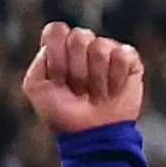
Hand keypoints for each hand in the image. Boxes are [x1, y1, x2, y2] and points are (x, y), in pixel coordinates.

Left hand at [20, 21, 144, 134]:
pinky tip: (113, 91)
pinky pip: (123, 55)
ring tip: (96, 94)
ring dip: (97, 79)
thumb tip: (57, 41)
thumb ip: (37, 59)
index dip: (57, 57)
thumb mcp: (35, 88)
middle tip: (79, 89)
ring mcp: (108, 51)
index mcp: (60, 47)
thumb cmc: (62, 114)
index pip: (56, 30)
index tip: (58, 79)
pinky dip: (116, 78)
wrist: (91, 136)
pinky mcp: (130, 61)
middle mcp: (84, 45)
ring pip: (101, 47)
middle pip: (79, 36)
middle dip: (77, 70)